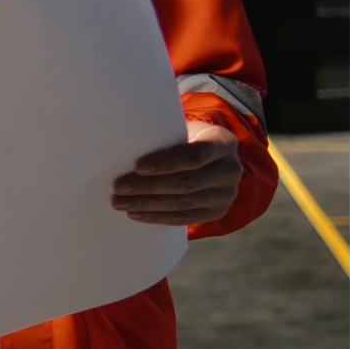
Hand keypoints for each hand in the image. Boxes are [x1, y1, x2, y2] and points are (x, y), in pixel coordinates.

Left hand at [112, 121, 241, 225]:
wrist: (213, 158)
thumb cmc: (187, 138)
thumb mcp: (182, 130)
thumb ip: (165, 138)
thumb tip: (125, 148)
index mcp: (223, 143)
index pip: (194, 156)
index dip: (165, 163)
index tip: (137, 166)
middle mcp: (230, 170)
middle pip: (187, 183)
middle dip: (149, 187)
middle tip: (119, 187)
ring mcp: (226, 194)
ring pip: (183, 203)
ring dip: (148, 205)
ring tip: (120, 203)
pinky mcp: (217, 212)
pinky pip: (184, 218)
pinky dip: (158, 217)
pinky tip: (136, 213)